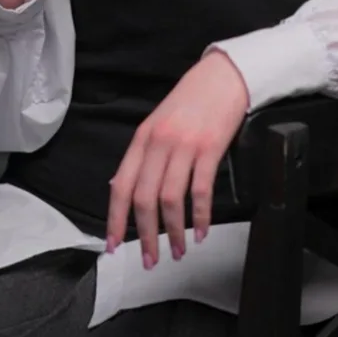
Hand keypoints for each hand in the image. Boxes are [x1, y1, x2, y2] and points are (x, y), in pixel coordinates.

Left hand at [105, 51, 250, 266]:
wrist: (224, 76)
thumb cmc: (192, 100)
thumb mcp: (157, 123)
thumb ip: (142, 155)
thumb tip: (122, 187)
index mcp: (142, 139)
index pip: (121, 185)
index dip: (115, 219)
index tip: (113, 246)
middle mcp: (159, 143)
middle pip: (144, 198)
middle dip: (145, 235)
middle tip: (150, 260)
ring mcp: (184, 146)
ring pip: (171, 199)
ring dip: (173, 232)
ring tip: (177, 251)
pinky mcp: (210, 149)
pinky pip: (201, 191)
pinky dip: (200, 217)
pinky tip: (200, 232)